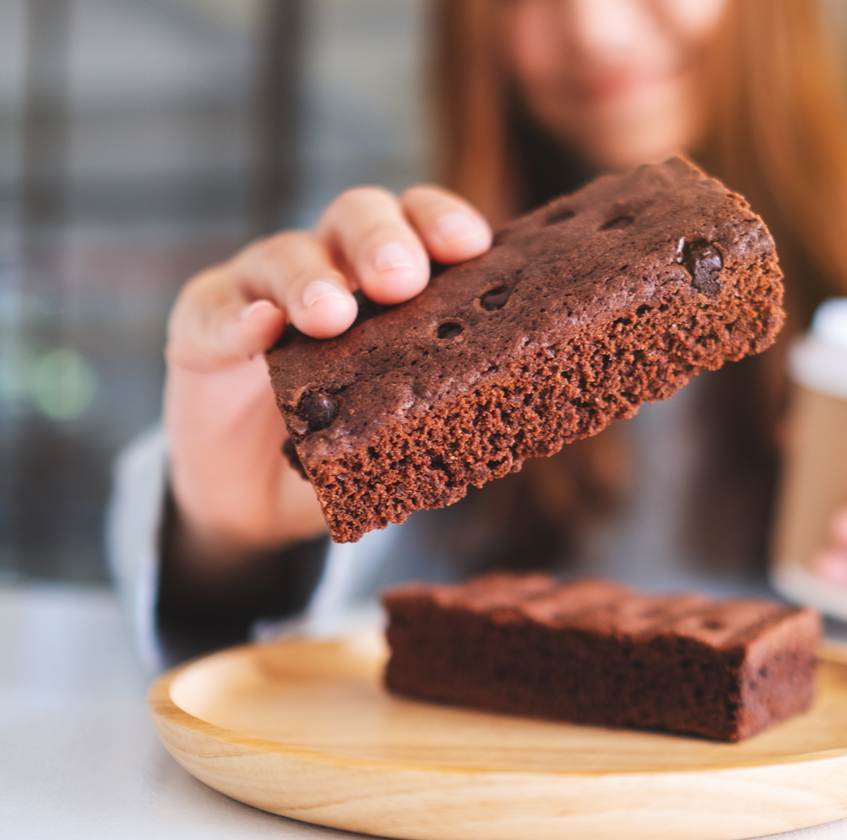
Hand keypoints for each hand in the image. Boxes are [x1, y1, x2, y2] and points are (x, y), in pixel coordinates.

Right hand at [163, 185, 490, 570]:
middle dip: (382, 241)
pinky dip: (236, 318)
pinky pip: (213, 310)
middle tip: (401, 281)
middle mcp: (332, 267)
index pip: (422, 225)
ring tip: (330, 315)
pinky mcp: (202, 325)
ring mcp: (262, 289)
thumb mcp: (405, 430)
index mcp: (393, 283)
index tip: (470, 246)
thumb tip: (529, 420)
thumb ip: (447, 407)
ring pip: (286, 254)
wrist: (263, 500)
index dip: (444, 222)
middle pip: (357, 217)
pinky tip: (256, 332)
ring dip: (310, 279)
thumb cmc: (352, 448)